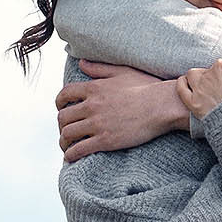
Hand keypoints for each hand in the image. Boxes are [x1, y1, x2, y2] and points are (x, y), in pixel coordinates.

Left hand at [55, 62, 180, 161]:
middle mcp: (91, 105)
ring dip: (63, 141)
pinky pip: (79, 149)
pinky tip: (71, 157)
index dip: (59, 103)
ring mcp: (97, 124)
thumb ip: (99, 69)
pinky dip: (70, 155)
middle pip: (63, 117)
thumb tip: (81, 63)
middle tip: (66, 130)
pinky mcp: (105, 140)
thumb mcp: (122, 72)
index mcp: (94, 88)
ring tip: (66, 146)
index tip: (61, 109)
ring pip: (67, 134)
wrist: (162, 106)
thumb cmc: (147, 88)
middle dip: (61, 125)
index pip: (64, 95)